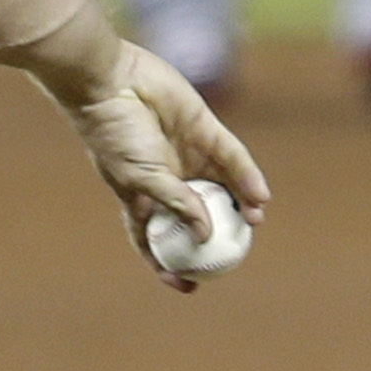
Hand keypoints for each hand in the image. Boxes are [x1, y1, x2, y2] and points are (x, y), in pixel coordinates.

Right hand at [55, 43, 271, 292]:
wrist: (111, 84)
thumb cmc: (113, 138)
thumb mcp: (141, 180)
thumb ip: (176, 205)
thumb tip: (206, 234)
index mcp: (141, 197)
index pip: (157, 238)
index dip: (170, 264)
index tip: (188, 286)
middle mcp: (168, 179)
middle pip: (198, 214)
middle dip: (217, 236)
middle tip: (234, 256)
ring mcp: (187, 155)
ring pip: (221, 187)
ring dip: (238, 207)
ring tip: (253, 224)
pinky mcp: (205, 130)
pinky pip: (233, 159)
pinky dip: (247, 179)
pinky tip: (259, 198)